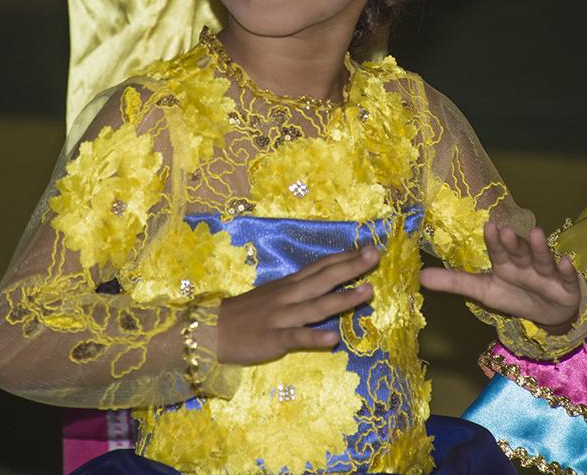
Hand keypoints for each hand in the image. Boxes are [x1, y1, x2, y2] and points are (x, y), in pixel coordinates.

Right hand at [216, 247, 377, 365]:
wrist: (209, 330)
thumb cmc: (244, 314)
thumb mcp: (272, 295)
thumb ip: (298, 290)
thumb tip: (325, 281)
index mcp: (289, 285)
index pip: (321, 266)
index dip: (345, 257)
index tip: (369, 247)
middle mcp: (288, 296)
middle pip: (324, 278)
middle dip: (351, 267)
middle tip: (376, 254)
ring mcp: (281, 317)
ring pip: (316, 306)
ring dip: (343, 299)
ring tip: (368, 292)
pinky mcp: (273, 339)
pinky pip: (296, 337)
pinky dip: (314, 336)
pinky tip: (333, 338)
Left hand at [420, 222, 579, 329]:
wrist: (548, 314)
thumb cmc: (515, 295)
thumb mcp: (483, 291)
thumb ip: (455, 282)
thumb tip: (420, 277)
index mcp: (505, 263)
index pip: (497, 250)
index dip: (493, 240)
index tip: (488, 226)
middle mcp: (525, 263)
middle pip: (519, 251)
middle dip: (513, 242)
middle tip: (506, 230)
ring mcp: (547, 273)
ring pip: (542, 259)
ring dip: (540, 247)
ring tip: (537, 233)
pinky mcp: (566, 286)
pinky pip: (567, 277)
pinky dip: (567, 270)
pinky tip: (566, 261)